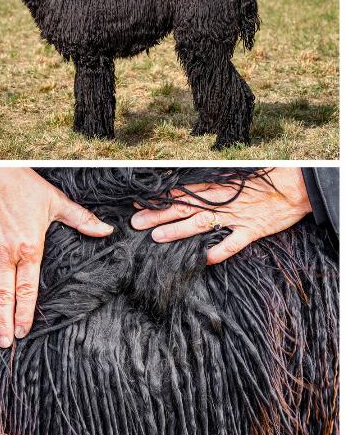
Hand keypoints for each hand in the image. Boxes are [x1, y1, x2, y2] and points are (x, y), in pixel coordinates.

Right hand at [0, 167, 113, 347]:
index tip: (25, 331)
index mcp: (29, 248)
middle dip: (5, 324)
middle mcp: (5, 254)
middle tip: (6, 343)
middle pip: (4, 298)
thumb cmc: (22, 185)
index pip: (28, 291)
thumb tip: (107, 230)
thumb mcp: (55, 201)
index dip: (25, 315)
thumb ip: (81, 220)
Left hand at [130, 168, 312, 263]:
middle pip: (185, 208)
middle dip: (159, 215)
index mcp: (216, 187)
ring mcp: (236, 216)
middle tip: (136, 223)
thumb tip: (185, 187)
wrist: (298, 186)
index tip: (138, 203)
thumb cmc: (264, 180)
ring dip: (178, 231)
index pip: (181, 192)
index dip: (159, 198)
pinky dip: (218, 250)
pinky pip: (233, 243)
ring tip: (157, 237)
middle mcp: (222, 201)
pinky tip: (203, 258)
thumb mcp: (234, 176)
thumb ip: (211, 183)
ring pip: (202, 223)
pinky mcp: (252, 230)